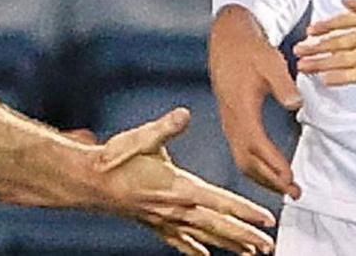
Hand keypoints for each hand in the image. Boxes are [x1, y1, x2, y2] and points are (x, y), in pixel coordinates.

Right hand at [88, 108, 276, 255]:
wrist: (87, 181)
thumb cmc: (114, 160)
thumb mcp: (143, 138)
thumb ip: (166, 127)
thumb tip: (183, 114)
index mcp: (179, 189)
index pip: (222, 203)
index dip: (246, 212)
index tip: (266, 220)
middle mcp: (176, 210)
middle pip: (219, 227)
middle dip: (245, 237)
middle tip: (267, 246)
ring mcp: (165, 220)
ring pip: (204, 237)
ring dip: (228, 246)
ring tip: (249, 254)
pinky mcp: (154, 223)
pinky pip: (179, 241)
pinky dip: (194, 248)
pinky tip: (204, 255)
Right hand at [208, 7, 301, 198]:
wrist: (228, 42)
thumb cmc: (250, 50)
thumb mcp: (270, 62)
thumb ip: (283, 84)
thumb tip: (295, 104)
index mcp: (240, 108)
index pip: (257, 143)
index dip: (273, 164)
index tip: (289, 178)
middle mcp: (232, 120)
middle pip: (248, 161)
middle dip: (270, 180)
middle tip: (294, 192)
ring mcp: (230, 123)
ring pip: (243, 161)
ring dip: (264, 178)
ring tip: (287, 189)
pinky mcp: (231, 123)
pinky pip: (241, 153)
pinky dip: (257, 169)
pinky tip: (272, 173)